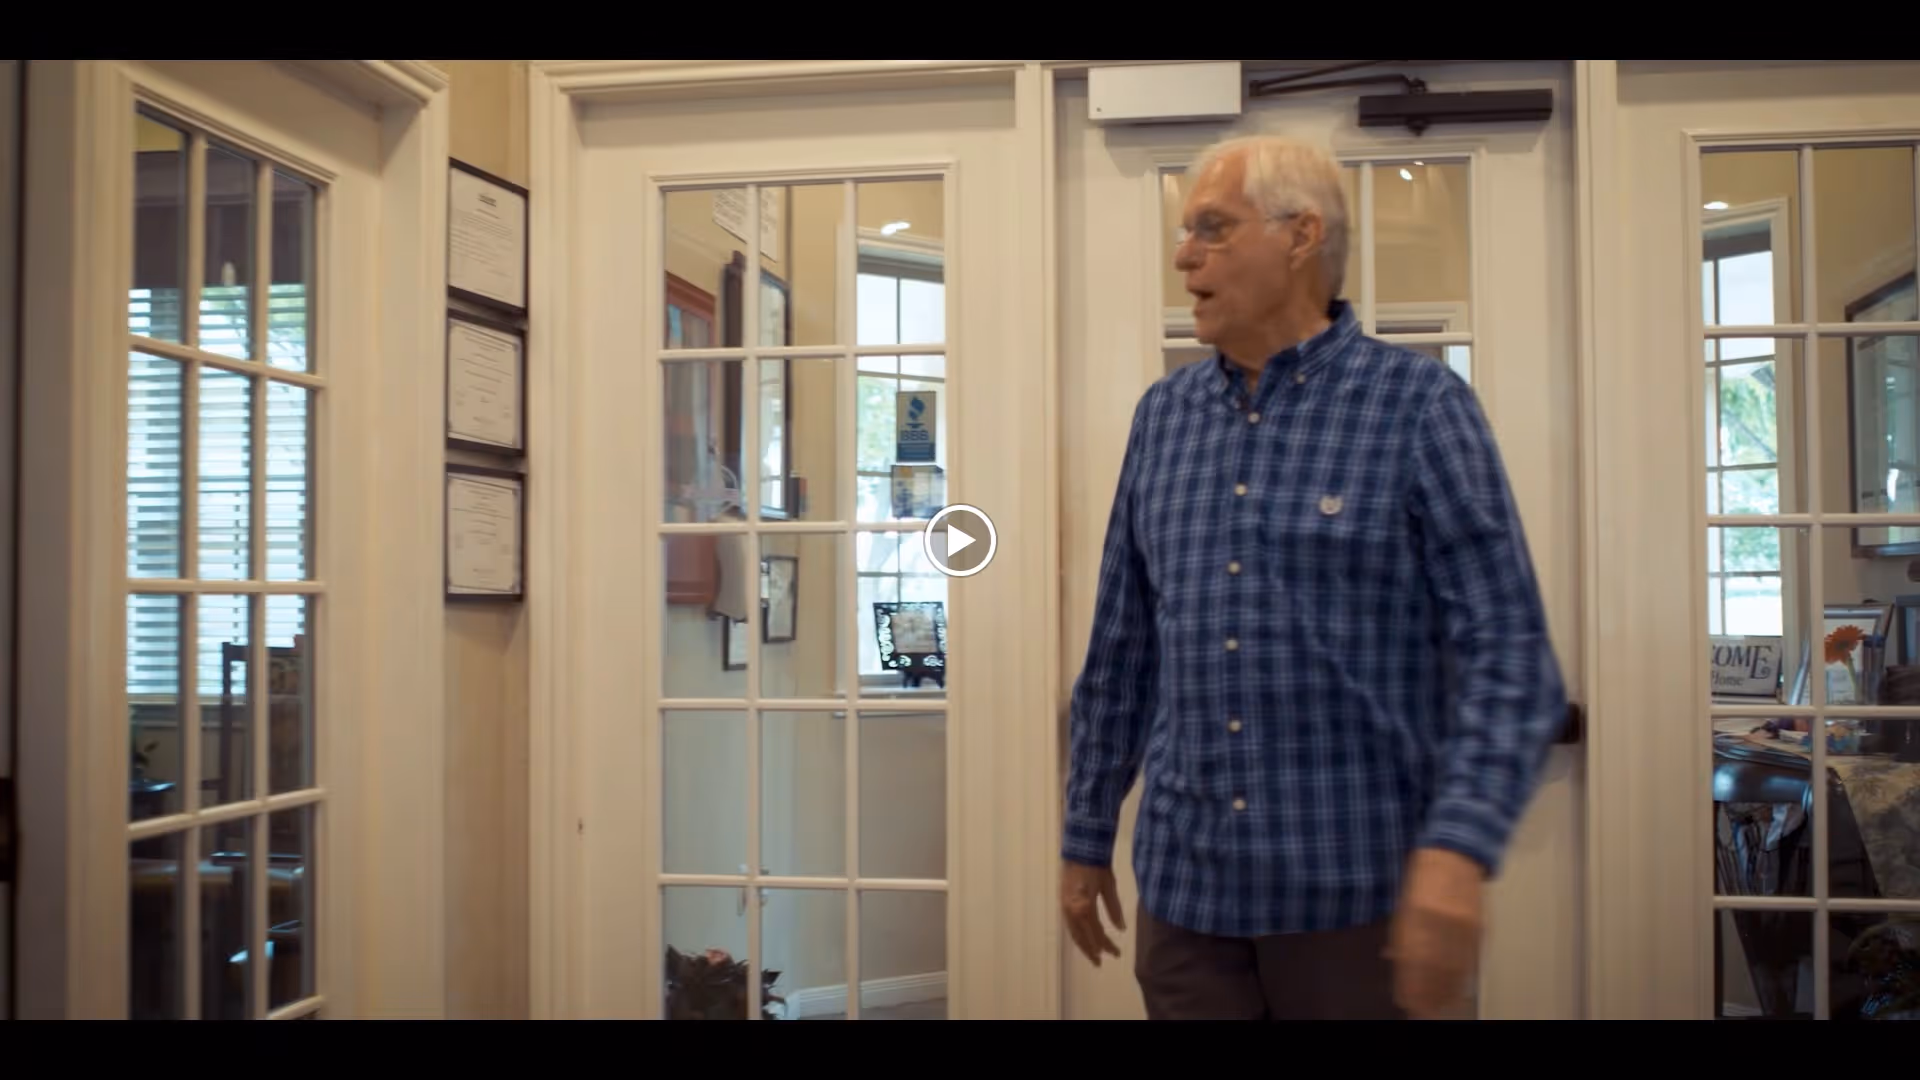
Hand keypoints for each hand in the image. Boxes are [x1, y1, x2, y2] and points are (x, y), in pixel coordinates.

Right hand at [1061, 860, 1125, 965]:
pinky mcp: (1062, 903)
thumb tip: (1121, 929)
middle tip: (1101, 963)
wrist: (1080, 850)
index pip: (1098, 933)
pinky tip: (1082, 939)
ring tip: (1092, 955)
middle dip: (1093, 951)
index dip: (1107, 945)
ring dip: (1083, 945)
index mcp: (1086, 907)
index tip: (1117, 954)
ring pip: (1074, 933)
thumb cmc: (1098, 866)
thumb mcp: (1109, 887)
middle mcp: (1072, 911)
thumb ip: (1115, 910)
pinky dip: (1076, 935)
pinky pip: (1069, 925)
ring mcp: (1065, 907)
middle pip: (1083, 937)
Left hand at [1386, 848, 1484, 1018]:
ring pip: (1455, 969)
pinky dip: (1461, 977)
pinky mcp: (1479, 928)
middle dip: (1428, 993)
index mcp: (1418, 912)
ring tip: (1438, 1006)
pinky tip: (1455, 988)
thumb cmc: (1423, 876)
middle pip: (1436, 969)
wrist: (1456, 852)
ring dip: (1445, 991)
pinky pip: (1469, 959)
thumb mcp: (1404, 903)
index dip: (1411, 985)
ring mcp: (1464, 925)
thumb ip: (1401, 933)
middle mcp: (1442, 921)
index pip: (1414, 960)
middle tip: (1421, 1010)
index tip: (1406, 1001)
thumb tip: (1396, 961)